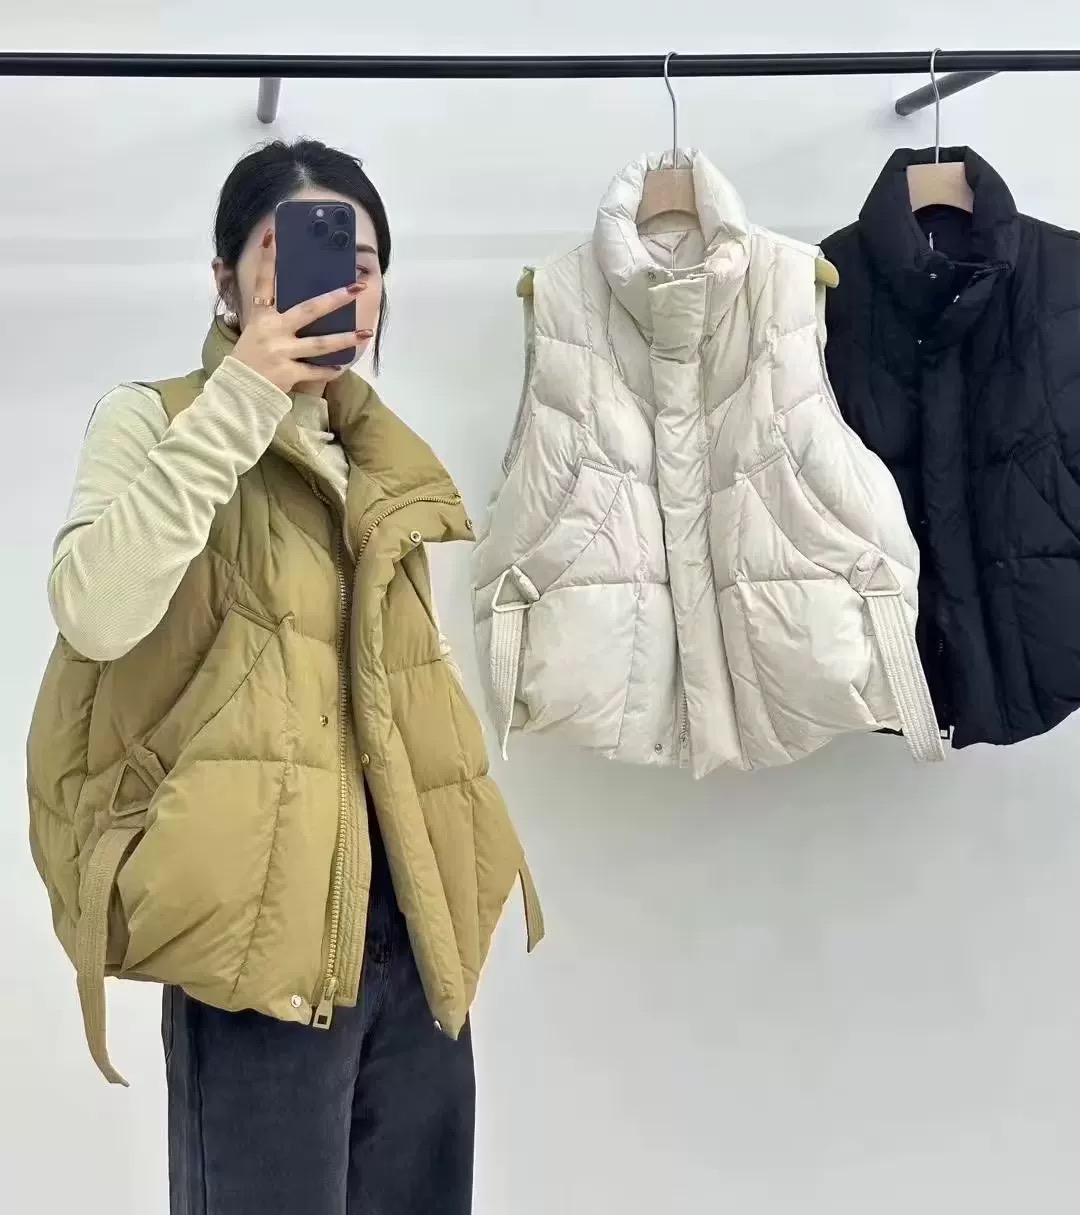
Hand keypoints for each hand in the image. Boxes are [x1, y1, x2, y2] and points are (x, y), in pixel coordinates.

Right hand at [231, 229, 371, 394]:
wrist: (238, 391)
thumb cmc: (248, 359)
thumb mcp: (254, 331)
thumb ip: (271, 316)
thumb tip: (297, 305)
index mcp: (260, 316)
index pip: (263, 282)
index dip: (267, 259)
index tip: (273, 235)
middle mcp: (272, 330)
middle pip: (308, 310)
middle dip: (334, 298)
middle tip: (356, 287)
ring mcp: (281, 352)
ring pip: (320, 343)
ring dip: (345, 339)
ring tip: (365, 332)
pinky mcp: (288, 372)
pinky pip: (316, 370)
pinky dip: (330, 370)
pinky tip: (344, 365)